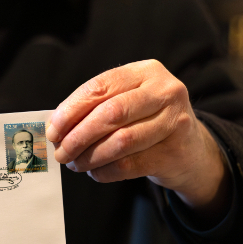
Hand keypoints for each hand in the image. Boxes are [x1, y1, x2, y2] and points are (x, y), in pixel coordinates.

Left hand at [47, 60, 230, 222]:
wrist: (189, 148)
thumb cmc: (146, 121)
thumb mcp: (126, 102)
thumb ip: (94, 108)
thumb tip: (55, 127)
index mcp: (146, 71)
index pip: (100, 87)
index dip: (71, 110)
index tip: (53, 130)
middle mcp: (165, 91)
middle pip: (110, 113)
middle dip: (78, 136)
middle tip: (60, 152)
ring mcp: (174, 121)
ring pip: (120, 142)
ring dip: (90, 157)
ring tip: (75, 164)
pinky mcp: (174, 152)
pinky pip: (129, 165)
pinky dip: (105, 171)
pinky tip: (95, 172)